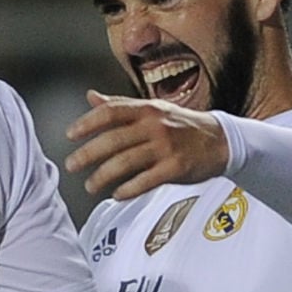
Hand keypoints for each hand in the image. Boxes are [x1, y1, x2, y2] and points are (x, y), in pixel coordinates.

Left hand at [64, 89, 229, 199]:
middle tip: (71, 165)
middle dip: (87, 154)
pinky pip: (146, 180)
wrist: (221, 140)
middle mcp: (154, 125)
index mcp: (146, 109)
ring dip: (103, 176)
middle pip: (113, 139)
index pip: (111, 112)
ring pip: (126, 162)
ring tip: (90, 186)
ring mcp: (165, 147)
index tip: (70, 135)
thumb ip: (120, 105)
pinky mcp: (176, 168)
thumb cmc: (181, 124)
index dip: (87, 123)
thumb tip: (91, 96)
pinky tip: (117, 195)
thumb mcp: (152, 108)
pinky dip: (128, 189)